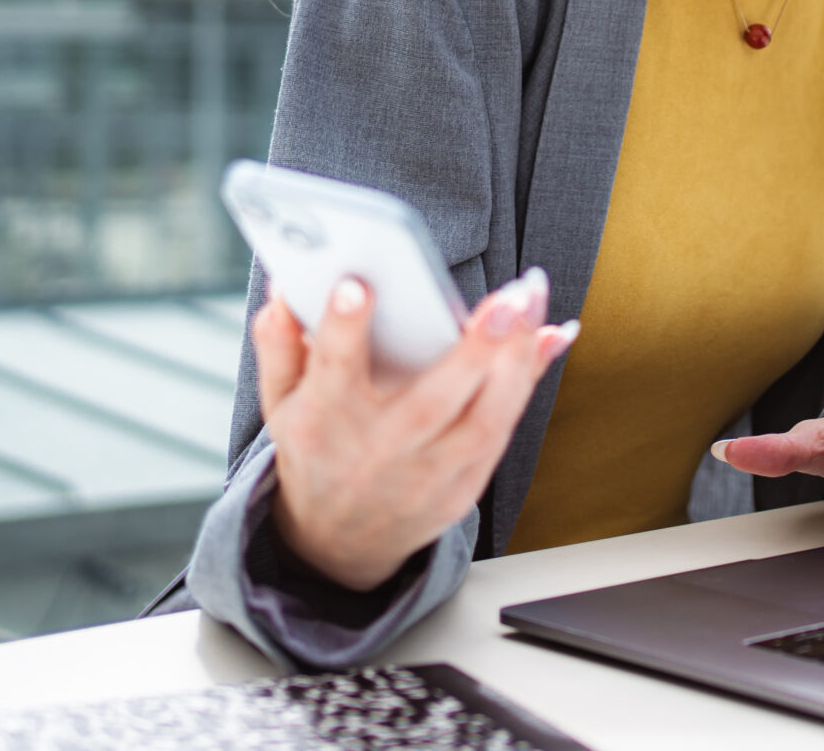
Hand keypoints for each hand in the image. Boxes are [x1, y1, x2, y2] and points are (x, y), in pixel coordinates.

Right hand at [255, 269, 576, 591]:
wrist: (339, 539)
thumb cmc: (316, 447)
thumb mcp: (280, 402)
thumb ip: (278, 344)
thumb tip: (282, 289)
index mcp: (323, 423)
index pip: (333, 372)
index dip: (342, 329)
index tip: (357, 284)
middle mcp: (378, 452)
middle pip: (431, 403)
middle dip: (473, 351)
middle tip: (508, 299)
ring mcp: (426, 476)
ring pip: (482, 421)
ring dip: (516, 361)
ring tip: (532, 300)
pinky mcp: (462, 488)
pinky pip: (502, 430)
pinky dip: (526, 380)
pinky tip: (544, 334)